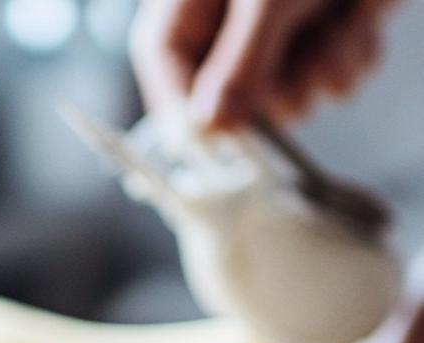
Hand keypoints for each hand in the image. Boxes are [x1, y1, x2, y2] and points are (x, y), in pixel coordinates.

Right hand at [130, 0, 397, 128]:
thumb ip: (239, 64)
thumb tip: (210, 128)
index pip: (162, 62)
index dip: (183, 110)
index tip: (210, 151)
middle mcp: (228, 17)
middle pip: (227, 95)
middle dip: (269, 93)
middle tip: (291, 72)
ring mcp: (277, 27)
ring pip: (288, 94)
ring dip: (318, 71)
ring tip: (332, 23)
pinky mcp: (324, 31)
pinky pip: (331, 77)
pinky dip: (349, 53)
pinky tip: (354, 19)